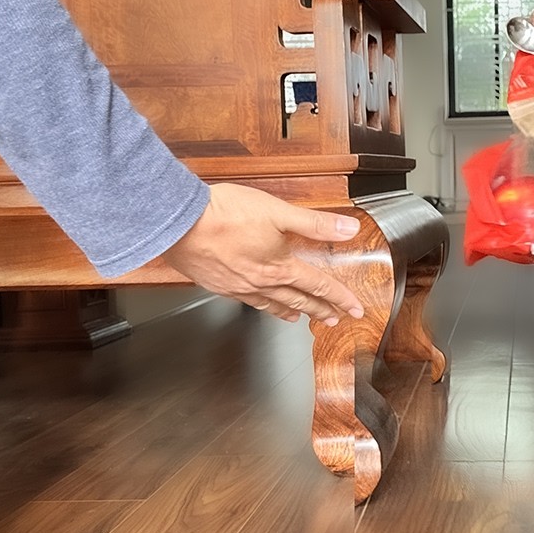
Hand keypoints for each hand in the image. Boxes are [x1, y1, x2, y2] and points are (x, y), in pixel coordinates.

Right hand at [161, 183, 364, 325]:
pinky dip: (263, 306)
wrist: (178, 223)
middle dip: (321, 310)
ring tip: (301, 319)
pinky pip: (248, 302)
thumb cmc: (225, 214)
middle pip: (299, 300)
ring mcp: (239, 287)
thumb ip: (315, 223)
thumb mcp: (278, 212)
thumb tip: (349, 229)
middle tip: (335, 320)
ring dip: (292, 311)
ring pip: (273, 304)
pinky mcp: (219, 284)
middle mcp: (262, 282)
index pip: (319, 285)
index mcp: (280, 267)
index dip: (340, 297)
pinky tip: (260, 303)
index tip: (355, 308)